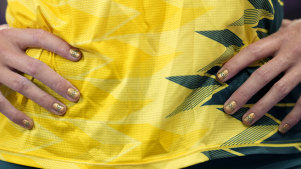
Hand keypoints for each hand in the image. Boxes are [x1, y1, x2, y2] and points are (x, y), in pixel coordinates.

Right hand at [0, 25, 81, 129]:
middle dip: (57, 83)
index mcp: (13, 37)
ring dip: (44, 100)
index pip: (40, 37)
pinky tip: (30, 124)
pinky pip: (1, 102)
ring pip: (23, 86)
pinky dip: (15, 115)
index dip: (59, 46)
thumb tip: (66, 51)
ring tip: (62, 110)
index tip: (78, 56)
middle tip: (75, 95)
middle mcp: (4, 52)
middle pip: (36, 68)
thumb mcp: (11, 36)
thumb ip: (30, 41)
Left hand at [216, 19, 300, 133]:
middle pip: (262, 76)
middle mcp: (290, 53)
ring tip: (247, 121)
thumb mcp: (289, 27)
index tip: (219, 77)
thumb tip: (246, 36)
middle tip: (228, 108)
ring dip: (262, 108)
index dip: (234, 65)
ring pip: (279, 90)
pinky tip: (281, 128)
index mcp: (280, 39)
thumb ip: (271, 34)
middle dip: (243, 93)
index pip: (251, 52)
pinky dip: (294, 116)